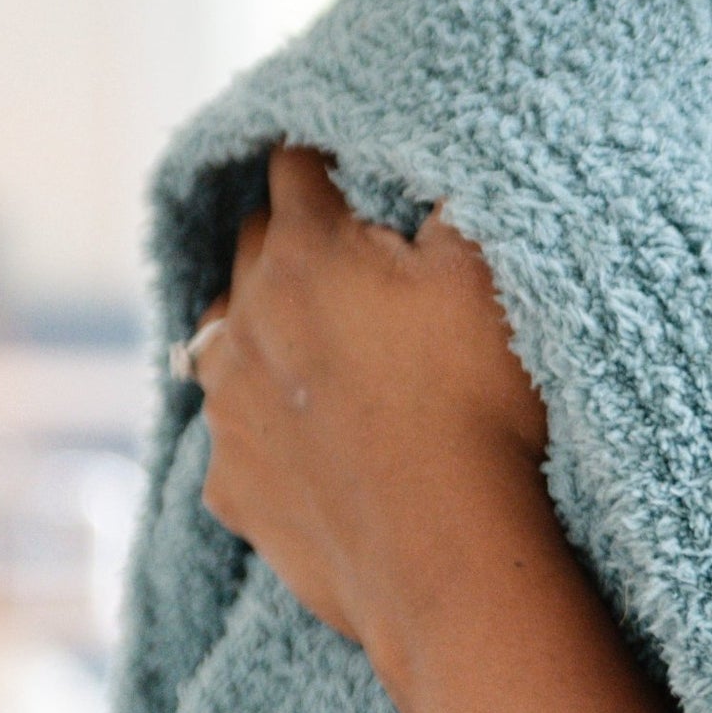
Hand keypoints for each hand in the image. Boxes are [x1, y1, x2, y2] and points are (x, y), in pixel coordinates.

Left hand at [195, 145, 558, 679]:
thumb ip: (453, 202)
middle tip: (350, 250)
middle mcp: (246, 321)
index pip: (295, 165)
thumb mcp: (489, 274)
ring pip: (222, 337)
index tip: (349, 161)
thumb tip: (433, 170)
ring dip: (262, 326)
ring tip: (313, 340)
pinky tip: (314, 439)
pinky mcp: (233, 487)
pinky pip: (235, 436)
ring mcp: (230, 410)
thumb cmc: (477, 404)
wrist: (448, 555)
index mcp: (306, 254)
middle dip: (293, 235)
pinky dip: (266, 425)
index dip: (326, 157)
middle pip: (252, 243)